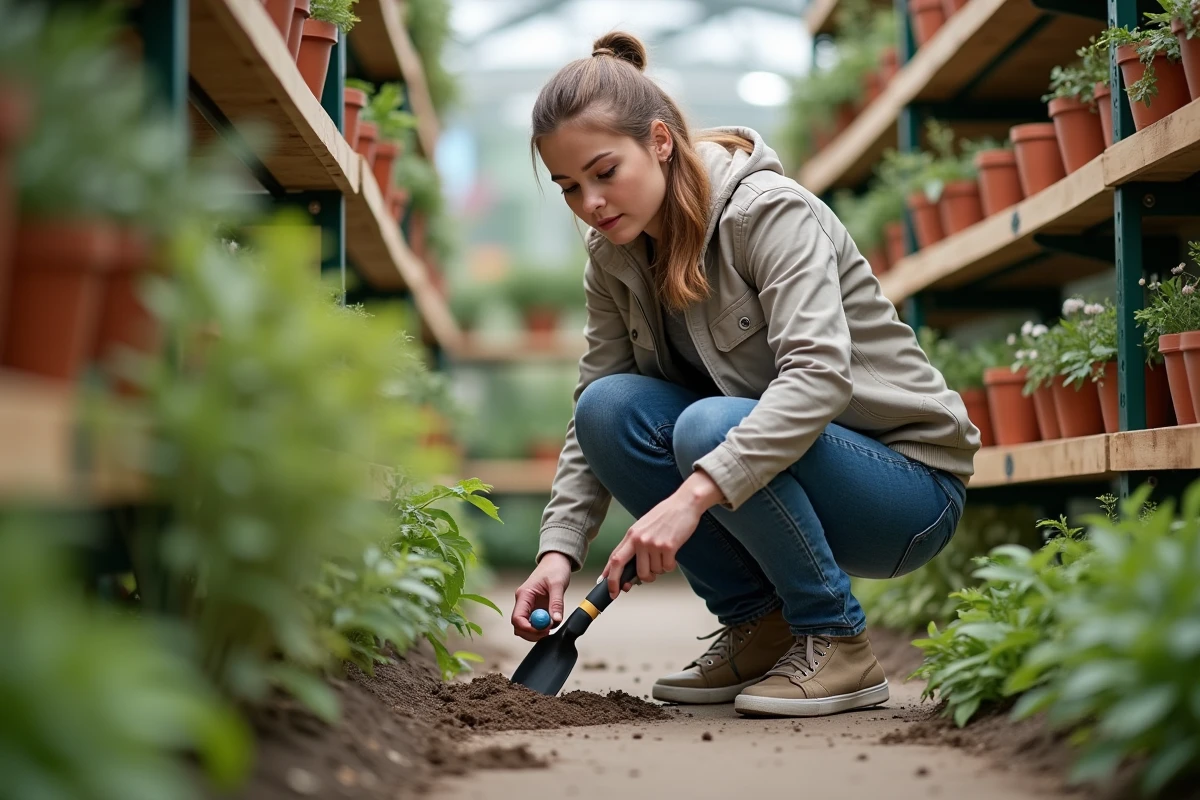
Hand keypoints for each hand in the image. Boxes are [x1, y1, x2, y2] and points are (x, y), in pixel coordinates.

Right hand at [511, 552, 572, 641]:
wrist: (556, 561)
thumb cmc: (555, 568)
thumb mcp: (557, 584)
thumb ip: (556, 603)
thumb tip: (555, 620)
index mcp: (524, 595)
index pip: (517, 618)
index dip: (528, 628)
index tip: (543, 630)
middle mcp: (523, 602)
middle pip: (519, 626)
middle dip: (532, 633)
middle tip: (548, 632)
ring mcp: (529, 607)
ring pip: (526, 627)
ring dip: (538, 631)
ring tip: (553, 623)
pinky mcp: (536, 609)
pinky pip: (536, 623)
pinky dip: (543, 626)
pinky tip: (552, 620)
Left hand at [602, 471, 722, 598]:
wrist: (684, 503)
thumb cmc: (664, 517)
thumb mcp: (643, 527)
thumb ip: (634, 546)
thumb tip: (628, 570)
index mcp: (631, 535)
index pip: (614, 559)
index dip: (609, 577)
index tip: (609, 590)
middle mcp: (639, 540)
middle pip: (626, 569)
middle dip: (627, 583)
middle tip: (633, 585)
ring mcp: (653, 543)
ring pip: (651, 572)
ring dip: (657, 570)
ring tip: (663, 556)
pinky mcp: (668, 547)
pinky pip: (666, 568)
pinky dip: (670, 565)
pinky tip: (672, 554)